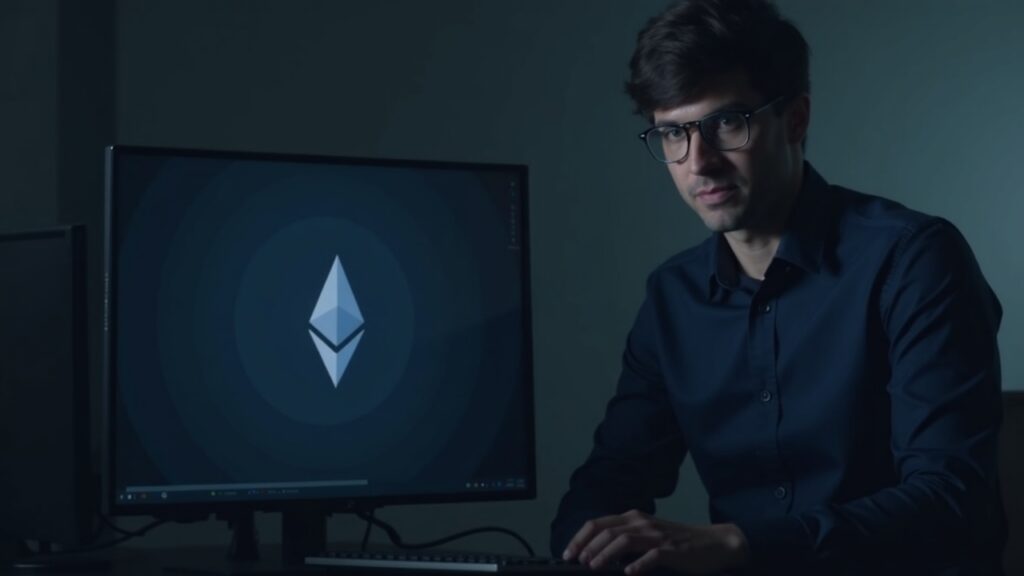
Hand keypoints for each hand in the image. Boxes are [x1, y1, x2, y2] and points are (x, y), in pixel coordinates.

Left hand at [562, 510, 748, 574]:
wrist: (713, 543)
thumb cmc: (677, 542)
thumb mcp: (648, 535)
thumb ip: (625, 540)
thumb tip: (596, 555)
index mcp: (633, 518)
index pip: (598, 523)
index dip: (580, 537)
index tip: (568, 553)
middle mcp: (642, 523)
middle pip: (606, 530)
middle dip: (588, 547)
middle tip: (578, 561)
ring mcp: (657, 535)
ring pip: (624, 540)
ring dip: (606, 554)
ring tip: (595, 566)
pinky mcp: (672, 550)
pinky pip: (651, 556)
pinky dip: (638, 565)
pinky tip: (629, 573)